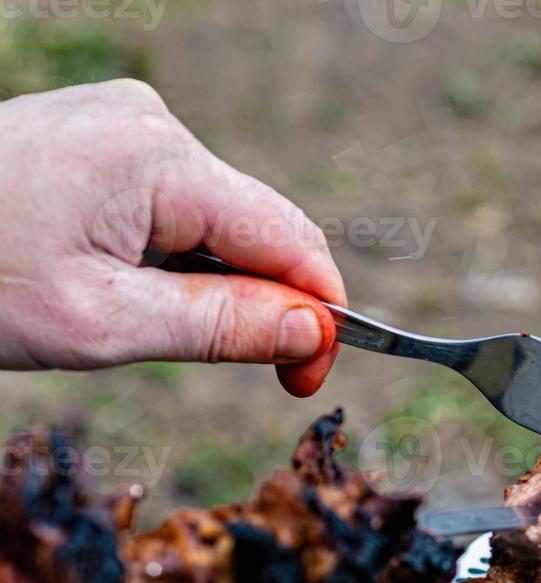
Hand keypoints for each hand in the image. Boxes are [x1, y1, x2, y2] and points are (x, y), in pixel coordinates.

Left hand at [0, 80, 342, 396]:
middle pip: (256, 226)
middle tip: (249, 372)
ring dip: (209, 278)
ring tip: (145, 322)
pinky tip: (127, 285)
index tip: (305, 379)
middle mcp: (152, 121)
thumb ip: (221, 325)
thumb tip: (313, 330)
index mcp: (158, 158)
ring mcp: (123, 120)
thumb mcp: (102, 324)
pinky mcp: (100, 134)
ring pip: (215, 217)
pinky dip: (171, 254)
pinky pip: (172, 201)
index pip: (290, 240)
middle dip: (260, 300)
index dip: (316, 315)